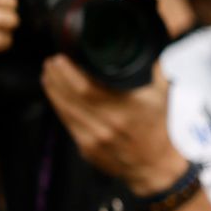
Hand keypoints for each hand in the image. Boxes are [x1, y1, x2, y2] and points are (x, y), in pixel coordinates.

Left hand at [40, 54, 184, 195]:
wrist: (157, 166)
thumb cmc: (159, 129)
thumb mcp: (163, 96)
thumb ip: (155, 69)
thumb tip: (147, 44)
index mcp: (127, 110)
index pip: (87, 88)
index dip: (68, 72)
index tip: (61, 58)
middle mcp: (109, 125)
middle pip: (71, 96)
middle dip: (56, 76)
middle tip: (51, 62)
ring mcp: (95, 139)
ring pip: (64, 109)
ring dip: (52, 90)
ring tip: (48, 75)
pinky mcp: (87, 148)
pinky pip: (66, 122)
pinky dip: (58, 106)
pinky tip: (54, 94)